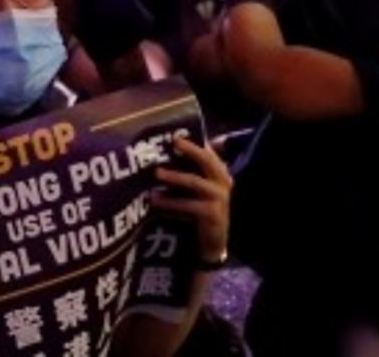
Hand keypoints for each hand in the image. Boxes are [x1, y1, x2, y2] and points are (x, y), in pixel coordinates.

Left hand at [151, 131, 232, 262]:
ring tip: (157, 173)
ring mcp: (220, 199)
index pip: (209, 153)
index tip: (176, 136)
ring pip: (195, 182)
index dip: (194, 144)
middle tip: (173, 143)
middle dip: (191, 150)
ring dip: (175, 176)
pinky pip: (188, 205)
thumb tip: (165, 153)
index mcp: (220, 173)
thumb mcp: (197, 188)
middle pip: (208, 161)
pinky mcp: (213, 215)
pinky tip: (155, 200)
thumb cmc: (201, 210)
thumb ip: (188, 171)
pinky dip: (171, 203)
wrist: (212, 242)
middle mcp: (223, 183)